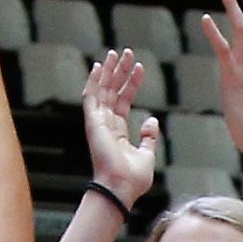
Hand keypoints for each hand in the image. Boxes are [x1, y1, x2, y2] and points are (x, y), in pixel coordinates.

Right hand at [79, 47, 158, 201]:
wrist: (121, 189)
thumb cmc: (133, 180)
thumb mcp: (147, 155)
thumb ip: (149, 137)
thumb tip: (152, 120)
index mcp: (118, 133)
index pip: (123, 101)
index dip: (131, 84)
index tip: (140, 68)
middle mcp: (106, 126)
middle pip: (112, 92)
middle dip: (119, 72)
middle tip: (127, 53)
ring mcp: (98, 124)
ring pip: (102, 90)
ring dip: (108, 71)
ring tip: (116, 53)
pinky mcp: (93, 123)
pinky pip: (90, 98)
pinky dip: (93, 81)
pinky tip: (99, 66)